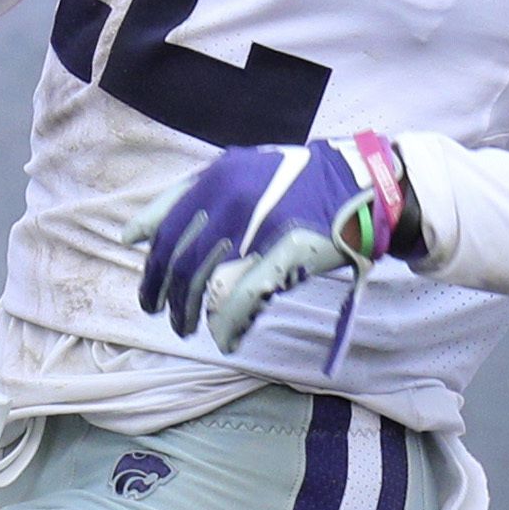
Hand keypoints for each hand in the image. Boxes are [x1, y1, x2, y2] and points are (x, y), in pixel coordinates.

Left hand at [138, 132, 422, 356]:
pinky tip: (223, 339)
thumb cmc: (303, 181)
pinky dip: (227, 324)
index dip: (151, 257)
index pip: (167, 223)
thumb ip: (205, 194)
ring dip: (188, 311)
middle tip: (158, 310)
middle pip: (181, 258)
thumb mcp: (248, 171)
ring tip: (184, 327)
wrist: (362, 182)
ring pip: (206, 283)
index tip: (146, 279)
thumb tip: (146, 231)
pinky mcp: (284, 253)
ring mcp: (257, 227)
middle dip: (162, 290)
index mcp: (219, 176)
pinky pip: (242, 298)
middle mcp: (232, 198)